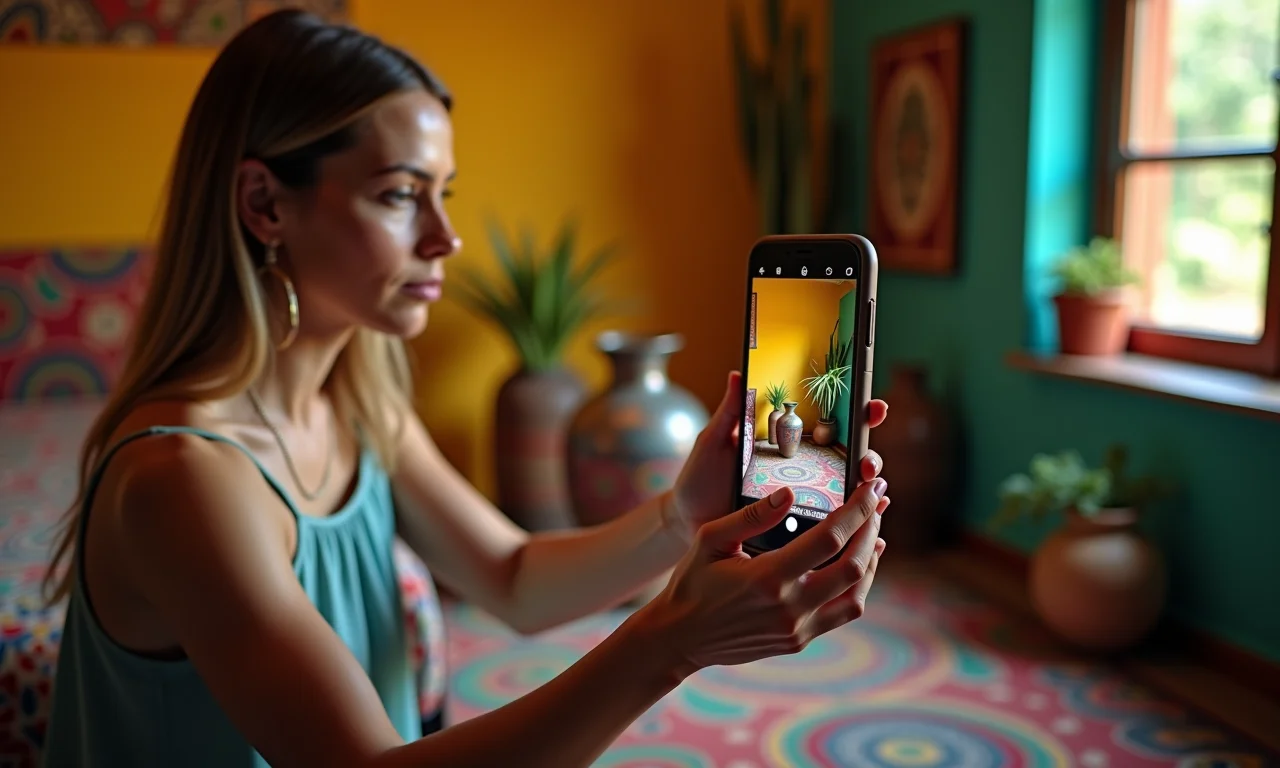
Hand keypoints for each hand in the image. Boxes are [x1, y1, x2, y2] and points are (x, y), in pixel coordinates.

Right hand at [637, 478, 888, 675]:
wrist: (680, 637)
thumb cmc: (692, 582)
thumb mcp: (710, 539)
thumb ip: (751, 516)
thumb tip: (789, 493)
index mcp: (767, 576)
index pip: (829, 538)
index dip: (856, 510)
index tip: (868, 489)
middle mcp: (788, 607)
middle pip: (852, 566)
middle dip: (870, 530)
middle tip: (874, 506)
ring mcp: (796, 629)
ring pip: (856, 595)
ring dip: (869, 561)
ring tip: (871, 534)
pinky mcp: (798, 642)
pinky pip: (842, 614)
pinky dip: (856, 587)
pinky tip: (856, 567)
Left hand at [666, 371, 888, 545]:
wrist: (688, 519)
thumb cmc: (700, 478)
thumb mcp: (713, 441)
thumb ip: (729, 412)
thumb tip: (737, 373)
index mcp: (786, 439)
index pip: (829, 421)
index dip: (855, 411)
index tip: (870, 404)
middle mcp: (802, 466)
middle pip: (848, 453)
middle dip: (868, 450)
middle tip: (866, 458)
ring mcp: (804, 494)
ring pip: (848, 485)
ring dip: (867, 482)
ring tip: (866, 481)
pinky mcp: (799, 522)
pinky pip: (836, 519)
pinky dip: (859, 515)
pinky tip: (873, 514)